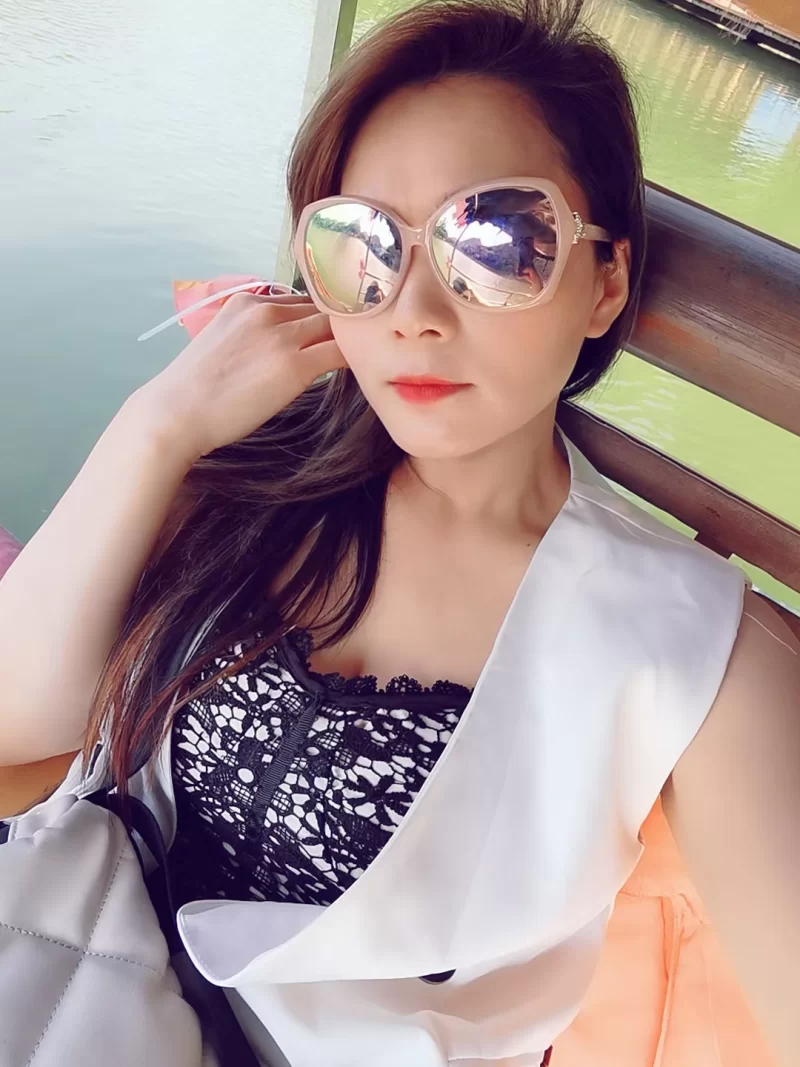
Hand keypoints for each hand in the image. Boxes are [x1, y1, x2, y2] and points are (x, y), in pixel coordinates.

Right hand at [135, 292, 346, 459]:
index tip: (333, 331)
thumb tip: (274, 347)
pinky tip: (361, 370)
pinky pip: (340, 353)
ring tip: (364, 354)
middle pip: (322, 307)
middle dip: (341, 323)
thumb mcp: (220, 341)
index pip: (300, 299)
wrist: (177, 412)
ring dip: (351, 339)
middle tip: (360, 342)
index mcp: (247, 301)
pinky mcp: (295, 366)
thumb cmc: (194, 389)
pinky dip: (355, 358)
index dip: (321, 315)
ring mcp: (282, 336)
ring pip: (335, 326)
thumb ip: (250, 334)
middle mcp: (266, 310)